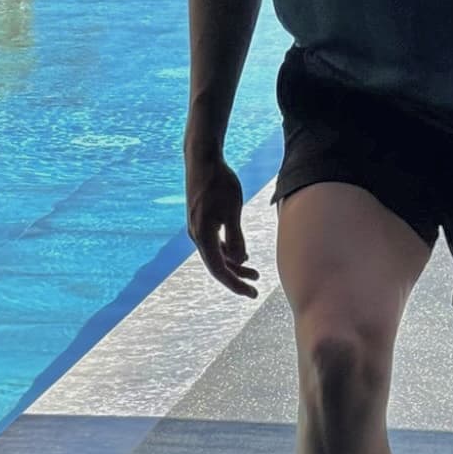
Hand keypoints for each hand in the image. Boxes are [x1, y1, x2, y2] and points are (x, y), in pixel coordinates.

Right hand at [185, 150, 259, 298]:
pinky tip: (241, 255)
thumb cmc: (220, 183)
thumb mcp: (232, 211)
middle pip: (217, 265)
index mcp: (203, 236)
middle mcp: (197, 236)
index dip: (235, 284)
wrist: (202, 159)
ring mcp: (197, 228)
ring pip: (216, 255)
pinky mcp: (201, 220)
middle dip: (236, 279)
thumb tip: (239, 261)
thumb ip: (235, 238)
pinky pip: (213, 244)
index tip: (252, 294)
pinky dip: (227, 252)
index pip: (219, 270)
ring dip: (234, 265)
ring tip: (254, 273)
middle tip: (255, 289)